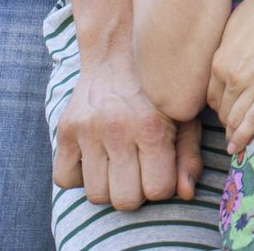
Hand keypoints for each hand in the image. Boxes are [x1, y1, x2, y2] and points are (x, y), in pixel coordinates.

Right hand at [52, 50, 193, 209]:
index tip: (159, 168)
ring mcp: (87, 130)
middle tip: (137, 169)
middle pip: (125, 200)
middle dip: (135, 191)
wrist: (118, 53)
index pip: (157, 190)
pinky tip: (94, 159)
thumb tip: (186, 194)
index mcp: (152, 127)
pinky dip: (78, 176)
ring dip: (108, 186)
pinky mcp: (65, 129)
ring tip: (117, 164)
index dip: (161, 185)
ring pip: (96, 195)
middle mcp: (118, 129)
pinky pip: (64, 180)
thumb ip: (189, 157)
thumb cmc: (157, 91)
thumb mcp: (183, 117)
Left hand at [208, 0, 253, 156]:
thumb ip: (229, 47)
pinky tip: (239, 146)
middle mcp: (230, 75)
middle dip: (224, 120)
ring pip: (235, 119)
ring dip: (232, 133)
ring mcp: (251, 84)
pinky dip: (244, 137)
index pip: (211, 94)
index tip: (222, 109)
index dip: (216, 105)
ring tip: (234, 143)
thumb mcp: (235, 24)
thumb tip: (229, 56)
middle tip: (229, 129)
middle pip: (221, 109)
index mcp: (218, 59)